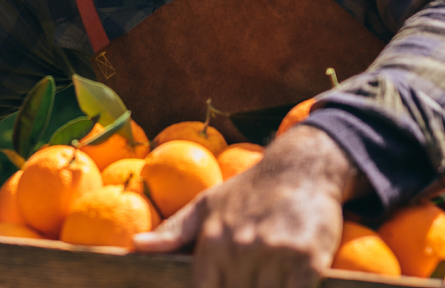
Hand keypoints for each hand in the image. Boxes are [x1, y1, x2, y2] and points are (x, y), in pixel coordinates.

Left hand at [133, 126, 368, 287]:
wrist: (301, 167)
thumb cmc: (249, 191)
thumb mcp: (207, 204)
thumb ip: (174, 231)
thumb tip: (136, 245)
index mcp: (212, 241)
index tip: (223, 285)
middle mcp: (240, 249)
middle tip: (246, 279)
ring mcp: (275, 254)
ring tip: (264, 278)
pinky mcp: (308, 259)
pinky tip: (291, 282)